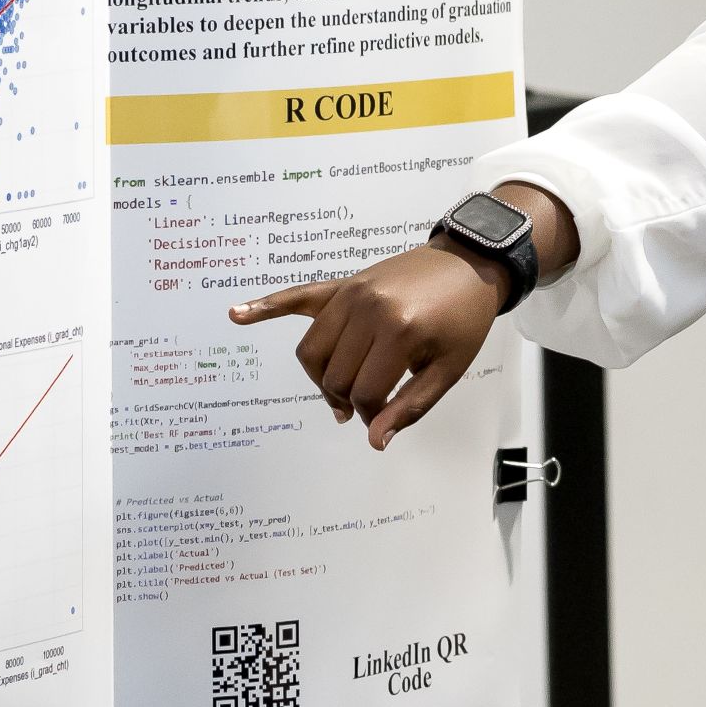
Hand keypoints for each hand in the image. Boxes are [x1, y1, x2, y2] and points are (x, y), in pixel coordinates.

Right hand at [229, 244, 502, 448]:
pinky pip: (298, 297)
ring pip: (312, 351)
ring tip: (340, 389)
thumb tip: (373, 441)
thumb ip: (409, 407)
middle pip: (334, 376)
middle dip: (347, 400)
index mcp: (399, 331)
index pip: (364, 393)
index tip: (383, 418)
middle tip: (367, 406)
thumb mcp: (448, 369)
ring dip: (320, 377)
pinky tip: (237, 314)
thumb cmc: (463, 320)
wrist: (469, 265)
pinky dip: (266, 306)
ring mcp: (351, 294)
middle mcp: (368, 310)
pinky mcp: (344, 284)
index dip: (371, 416)